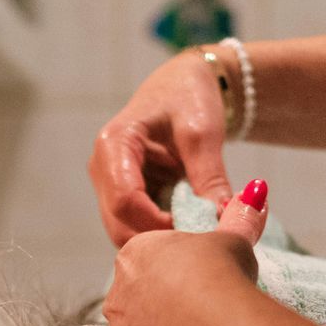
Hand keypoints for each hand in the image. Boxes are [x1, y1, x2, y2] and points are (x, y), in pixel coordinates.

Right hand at [90, 52, 235, 245]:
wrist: (182, 86)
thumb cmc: (189, 96)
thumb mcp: (203, 132)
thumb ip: (210, 177)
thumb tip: (223, 219)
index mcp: (113, 145)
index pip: (125, 199)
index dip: (158, 222)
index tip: (195, 230)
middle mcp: (102, 168)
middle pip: (119, 223)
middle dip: (158, 237)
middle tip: (200, 239)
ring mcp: (108, 185)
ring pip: (125, 231)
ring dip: (160, 238)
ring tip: (196, 229)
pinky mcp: (121, 195)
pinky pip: (136, 226)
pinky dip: (162, 232)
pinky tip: (188, 222)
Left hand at [104, 184, 268, 325]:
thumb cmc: (218, 274)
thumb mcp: (233, 240)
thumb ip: (239, 219)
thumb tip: (255, 193)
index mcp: (135, 255)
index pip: (152, 263)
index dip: (181, 275)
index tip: (206, 284)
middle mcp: (116, 295)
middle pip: (142, 303)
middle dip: (168, 311)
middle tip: (205, 318)